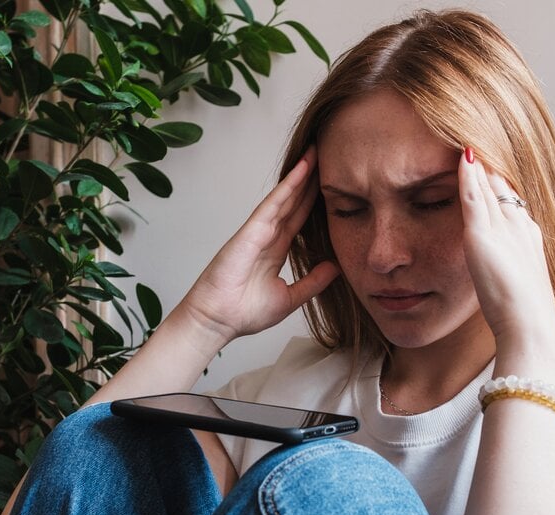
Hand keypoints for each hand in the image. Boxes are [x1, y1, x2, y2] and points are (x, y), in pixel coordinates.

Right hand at [174, 146, 339, 346]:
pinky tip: (302, 170)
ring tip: (317, 152)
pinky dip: (287, 186)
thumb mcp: (290, 297)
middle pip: (294, 202)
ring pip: (285, 197)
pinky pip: (272, 204)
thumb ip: (313, 282)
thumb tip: (336, 267)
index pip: (300, 219)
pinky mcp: (250, 231)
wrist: (219, 321)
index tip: (332, 183)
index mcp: (276, 250)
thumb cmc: (244, 313)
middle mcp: (268, 236)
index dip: (315, 200)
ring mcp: (258, 231)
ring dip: (301, 174)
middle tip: (328, 156)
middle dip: (310, 180)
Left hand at [456, 150, 554, 352]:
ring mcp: (504, 227)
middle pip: (502, 183)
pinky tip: (461, 156)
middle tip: (474, 133)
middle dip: (488, 161)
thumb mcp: (512, 281)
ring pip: (490, 183)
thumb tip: (494, 265)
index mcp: (527, 234)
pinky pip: (475, 196)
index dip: (496, 177)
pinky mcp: (484, 235)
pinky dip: (468, 174)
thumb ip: (502, 266)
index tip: (485, 157)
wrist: (531, 324)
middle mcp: (519, 224)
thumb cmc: (520, 313)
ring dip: (478, 160)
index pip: (509, 197)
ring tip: (467, 134)